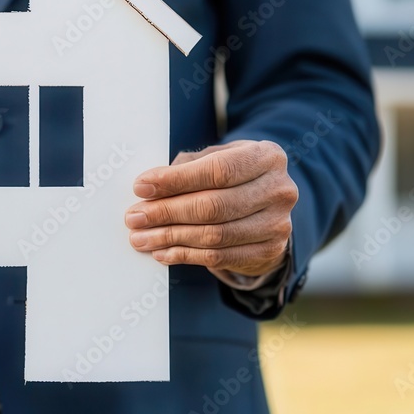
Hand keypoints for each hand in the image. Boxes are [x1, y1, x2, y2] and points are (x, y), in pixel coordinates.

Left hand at [125, 140, 295, 277]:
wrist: (268, 207)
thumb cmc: (234, 176)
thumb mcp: (217, 158)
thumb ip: (188, 167)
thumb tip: (150, 186)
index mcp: (266, 157)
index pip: (216, 170)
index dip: (175, 180)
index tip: (141, 187)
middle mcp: (279, 190)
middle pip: (213, 206)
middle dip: (166, 212)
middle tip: (134, 217)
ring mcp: (278, 224)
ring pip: (213, 235)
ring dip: (170, 238)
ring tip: (140, 237)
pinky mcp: (269, 252)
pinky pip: (218, 257)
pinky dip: (184, 255)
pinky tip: (162, 251)